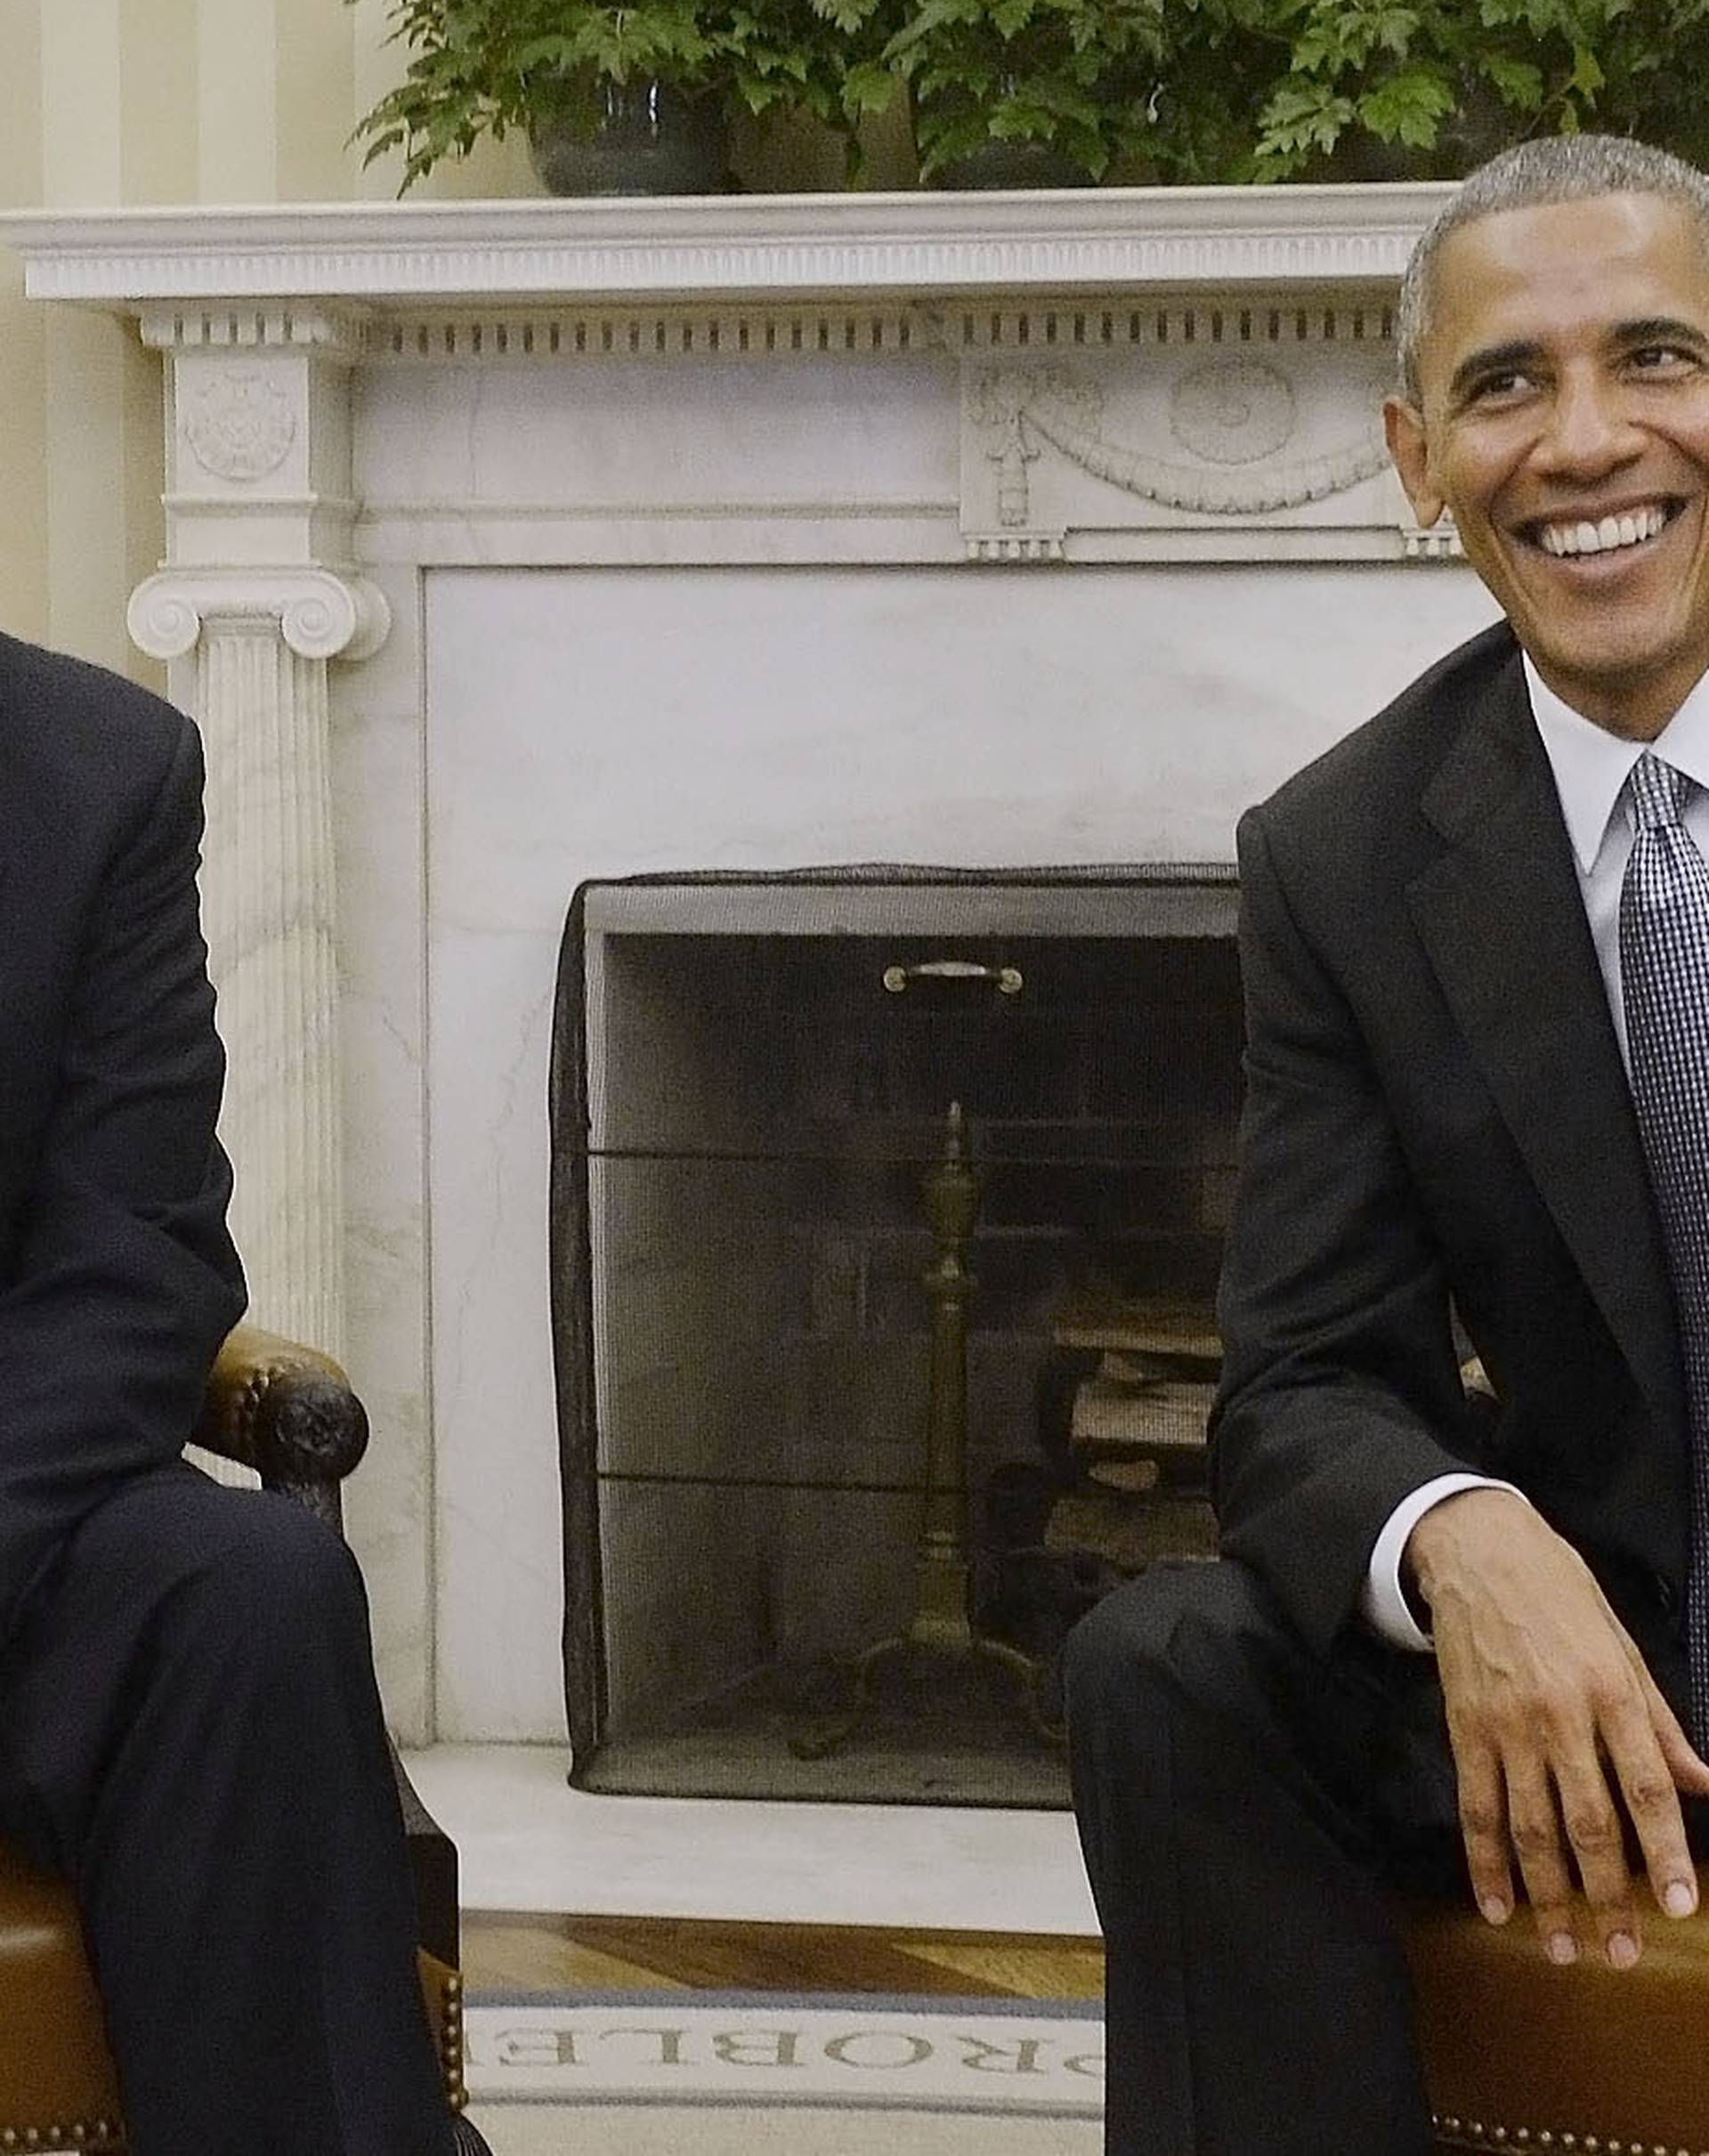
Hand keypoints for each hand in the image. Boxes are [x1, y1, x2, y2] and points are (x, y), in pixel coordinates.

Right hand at [1405, 1486, 1708, 1966]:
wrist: (1477, 1551)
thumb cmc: (1560, 1592)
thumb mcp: (1623, 1645)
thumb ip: (1659, 1721)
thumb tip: (1703, 1784)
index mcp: (1610, 1691)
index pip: (1645, 1785)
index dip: (1666, 1850)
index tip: (1682, 1906)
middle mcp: (1560, 1715)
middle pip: (1589, 1822)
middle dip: (1610, 1895)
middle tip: (1623, 1953)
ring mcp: (1507, 1725)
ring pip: (1530, 1827)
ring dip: (1550, 1895)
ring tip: (1565, 1948)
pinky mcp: (1465, 1728)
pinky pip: (1475, 1807)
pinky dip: (1484, 1861)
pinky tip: (1497, 1905)